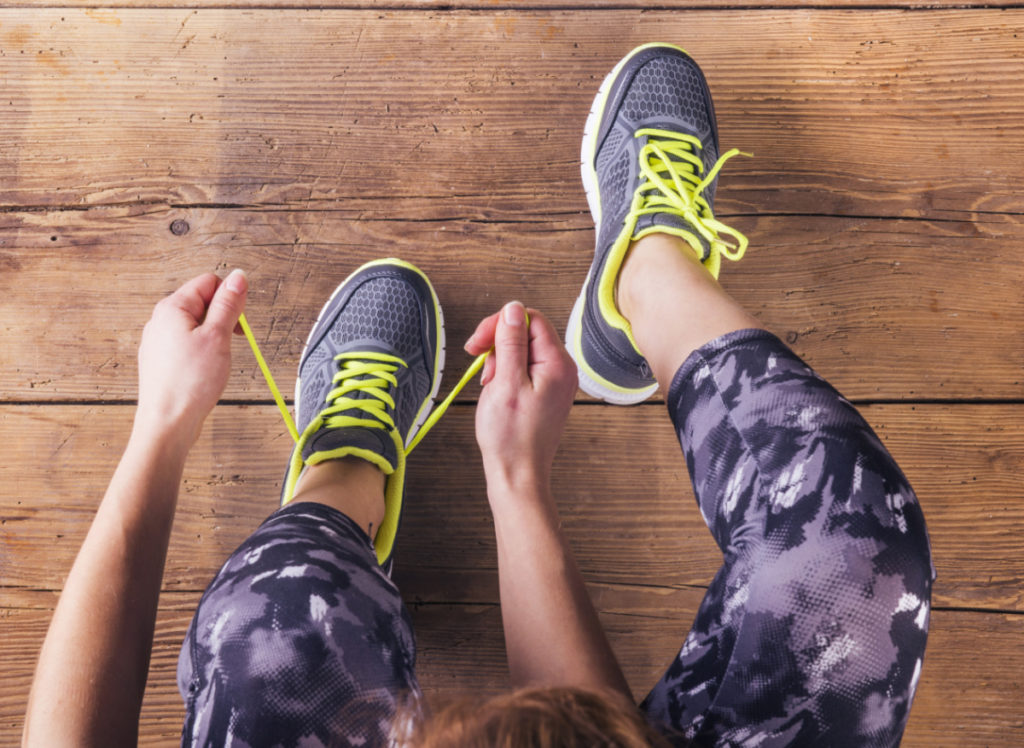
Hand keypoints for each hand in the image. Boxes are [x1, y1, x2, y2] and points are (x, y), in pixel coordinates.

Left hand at [135, 270, 247, 445]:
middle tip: (228, 343)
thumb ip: (229, 304)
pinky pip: (188, 344)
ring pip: (197, 325)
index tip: (238, 322)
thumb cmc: (189, 383)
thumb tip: (239, 277)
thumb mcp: (218, 337)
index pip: (209, 282)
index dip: (230, 298)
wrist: (167, 423)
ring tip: (216, 360)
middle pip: (202, 302)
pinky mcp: (163, 360)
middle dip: (223, 318)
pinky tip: (205, 371)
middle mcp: (161, 320)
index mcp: (172, 307)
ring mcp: (159, 341)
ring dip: (214, 337)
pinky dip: (203, 352)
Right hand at [465, 302, 577, 495]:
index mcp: (558, 363)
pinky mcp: (545, 392)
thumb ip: (511, 342)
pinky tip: (497, 391)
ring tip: (491, 386)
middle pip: (527, 333)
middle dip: (499, 344)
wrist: (518, 474)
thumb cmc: (511, 436)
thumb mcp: (505, 382)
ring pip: (522, 351)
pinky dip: (505, 375)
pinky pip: (524, 369)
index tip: (478, 343)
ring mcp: (555, 382)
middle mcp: (562, 369)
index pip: (530, 319)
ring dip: (500, 361)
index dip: (500, 324)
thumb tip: (512, 309)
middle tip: (481, 366)